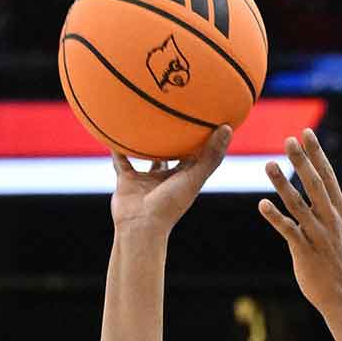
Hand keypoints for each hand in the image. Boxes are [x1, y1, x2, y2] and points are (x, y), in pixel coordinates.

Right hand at [109, 126, 231, 231]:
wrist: (140, 226)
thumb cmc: (170, 204)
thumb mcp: (195, 177)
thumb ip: (211, 155)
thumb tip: (227, 127)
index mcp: (185, 177)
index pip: (196, 154)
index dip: (201, 138)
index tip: (205, 118)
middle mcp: (166, 177)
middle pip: (172, 153)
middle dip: (174, 138)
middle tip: (174, 114)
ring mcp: (146, 179)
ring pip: (146, 155)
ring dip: (144, 142)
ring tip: (143, 120)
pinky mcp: (127, 180)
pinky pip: (121, 160)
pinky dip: (117, 148)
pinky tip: (114, 131)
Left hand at [259, 128, 341, 312]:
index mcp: (339, 210)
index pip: (328, 176)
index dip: (317, 154)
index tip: (306, 132)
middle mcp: (329, 219)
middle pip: (315, 185)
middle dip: (302, 162)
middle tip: (289, 140)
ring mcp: (317, 235)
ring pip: (298, 205)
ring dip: (283, 184)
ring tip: (268, 164)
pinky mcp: (304, 250)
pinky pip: (288, 231)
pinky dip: (276, 218)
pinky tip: (262, 204)